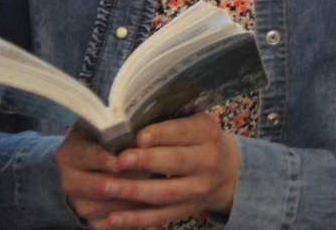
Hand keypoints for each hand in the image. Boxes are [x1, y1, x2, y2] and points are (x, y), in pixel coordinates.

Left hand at [56, 113, 241, 228]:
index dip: (161, 134)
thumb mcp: (195, 122)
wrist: (228, 172)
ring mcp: (198, 189)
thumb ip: (170, 120)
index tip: (139, 136)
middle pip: (175, 162)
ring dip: (135, 191)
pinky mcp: (187, 210)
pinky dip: (136, 219)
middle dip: (146, 162)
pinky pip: (159, 217)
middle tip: (119, 161)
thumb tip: (130, 116)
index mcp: (207, 133)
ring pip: (165, 193)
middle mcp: (208, 161)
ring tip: (108, 187)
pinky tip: (114, 218)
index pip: (184, 132)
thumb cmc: (199, 140)